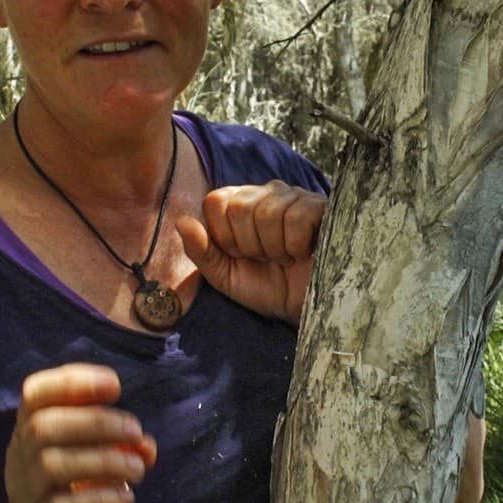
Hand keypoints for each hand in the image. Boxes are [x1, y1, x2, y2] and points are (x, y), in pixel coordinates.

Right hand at [2, 364, 156, 502]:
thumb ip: (122, 451)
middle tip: (136, 430)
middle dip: (97, 421)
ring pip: (54, 464)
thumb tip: (147, 444)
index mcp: (31, 436)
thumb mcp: (101, 472)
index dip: (72, 381)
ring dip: (105, 459)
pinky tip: (127, 499)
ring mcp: (25, 496)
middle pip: (44, 426)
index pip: (35, 393)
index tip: (114, 385)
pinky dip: (102, 497)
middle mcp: (20, 461)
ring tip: (138, 468)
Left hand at [176, 181, 326, 325]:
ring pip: (268, 213)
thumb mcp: (224, 276)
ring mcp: (295, 196)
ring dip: (275, 248)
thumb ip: (200, 250)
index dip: (225, 236)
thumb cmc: (265, 289)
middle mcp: (266, 192)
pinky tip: (304, 253)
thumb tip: (180, 221)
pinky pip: (298, 217)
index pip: (216, 201)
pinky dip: (297, 246)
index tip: (240, 255)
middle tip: (266, 259)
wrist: (304, 310)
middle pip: (240, 207)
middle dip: (250, 246)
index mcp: (238, 203)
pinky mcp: (321, 207)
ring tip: (285, 258)